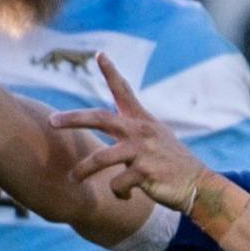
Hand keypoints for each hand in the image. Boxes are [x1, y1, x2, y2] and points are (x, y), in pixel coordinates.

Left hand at [50, 54, 204, 209]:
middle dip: (73, 119)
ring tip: (72, 178)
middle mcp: (140, 132)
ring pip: (101, 159)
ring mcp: (142, 152)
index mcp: (142, 121)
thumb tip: (111, 124)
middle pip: (100, 119)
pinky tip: (127, 195)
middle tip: (51, 121)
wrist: (198, 185)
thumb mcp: (157, 138)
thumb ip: (134, 128)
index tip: (100, 55)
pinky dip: (118, 192)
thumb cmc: (173, 163)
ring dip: (83, 170)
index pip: (124, 91)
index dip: (111, 72)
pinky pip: (118, 184)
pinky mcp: (145, 173)